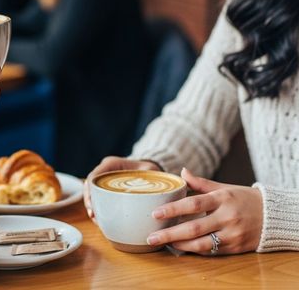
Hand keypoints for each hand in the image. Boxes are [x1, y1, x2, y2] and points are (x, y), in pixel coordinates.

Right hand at [84, 157, 160, 220]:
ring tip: (96, 220)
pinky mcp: (107, 189)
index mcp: (111, 164)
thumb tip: (155, 195)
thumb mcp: (151, 171)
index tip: (92, 206)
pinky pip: (98, 197)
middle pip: (89, 185)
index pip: (93, 176)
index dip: (90, 191)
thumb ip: (151, 180)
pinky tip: (101, 219)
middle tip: (93, 216)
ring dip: (92, 206)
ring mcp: (105, 180)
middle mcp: (105, 171)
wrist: (148, 169)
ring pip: (92, 192)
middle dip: (89, 201)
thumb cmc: (149, 169)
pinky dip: (98, 208)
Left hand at [146, 168, 262, 254]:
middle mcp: (226, 217)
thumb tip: (182, 171)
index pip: (193, 204)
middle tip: (152, 236)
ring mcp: (231, 234)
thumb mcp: (223, 187)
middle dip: (170, 234)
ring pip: (202, 244)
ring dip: (180, 245)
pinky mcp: (235, 248)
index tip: (156, 213)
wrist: (271, 216)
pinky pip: (212, 252)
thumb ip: (201, 183)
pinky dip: (195, 250)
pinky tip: (181, 248)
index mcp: (221, 199)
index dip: (173, 209)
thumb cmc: (242, 198)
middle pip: (194, 228)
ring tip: (163, 244)